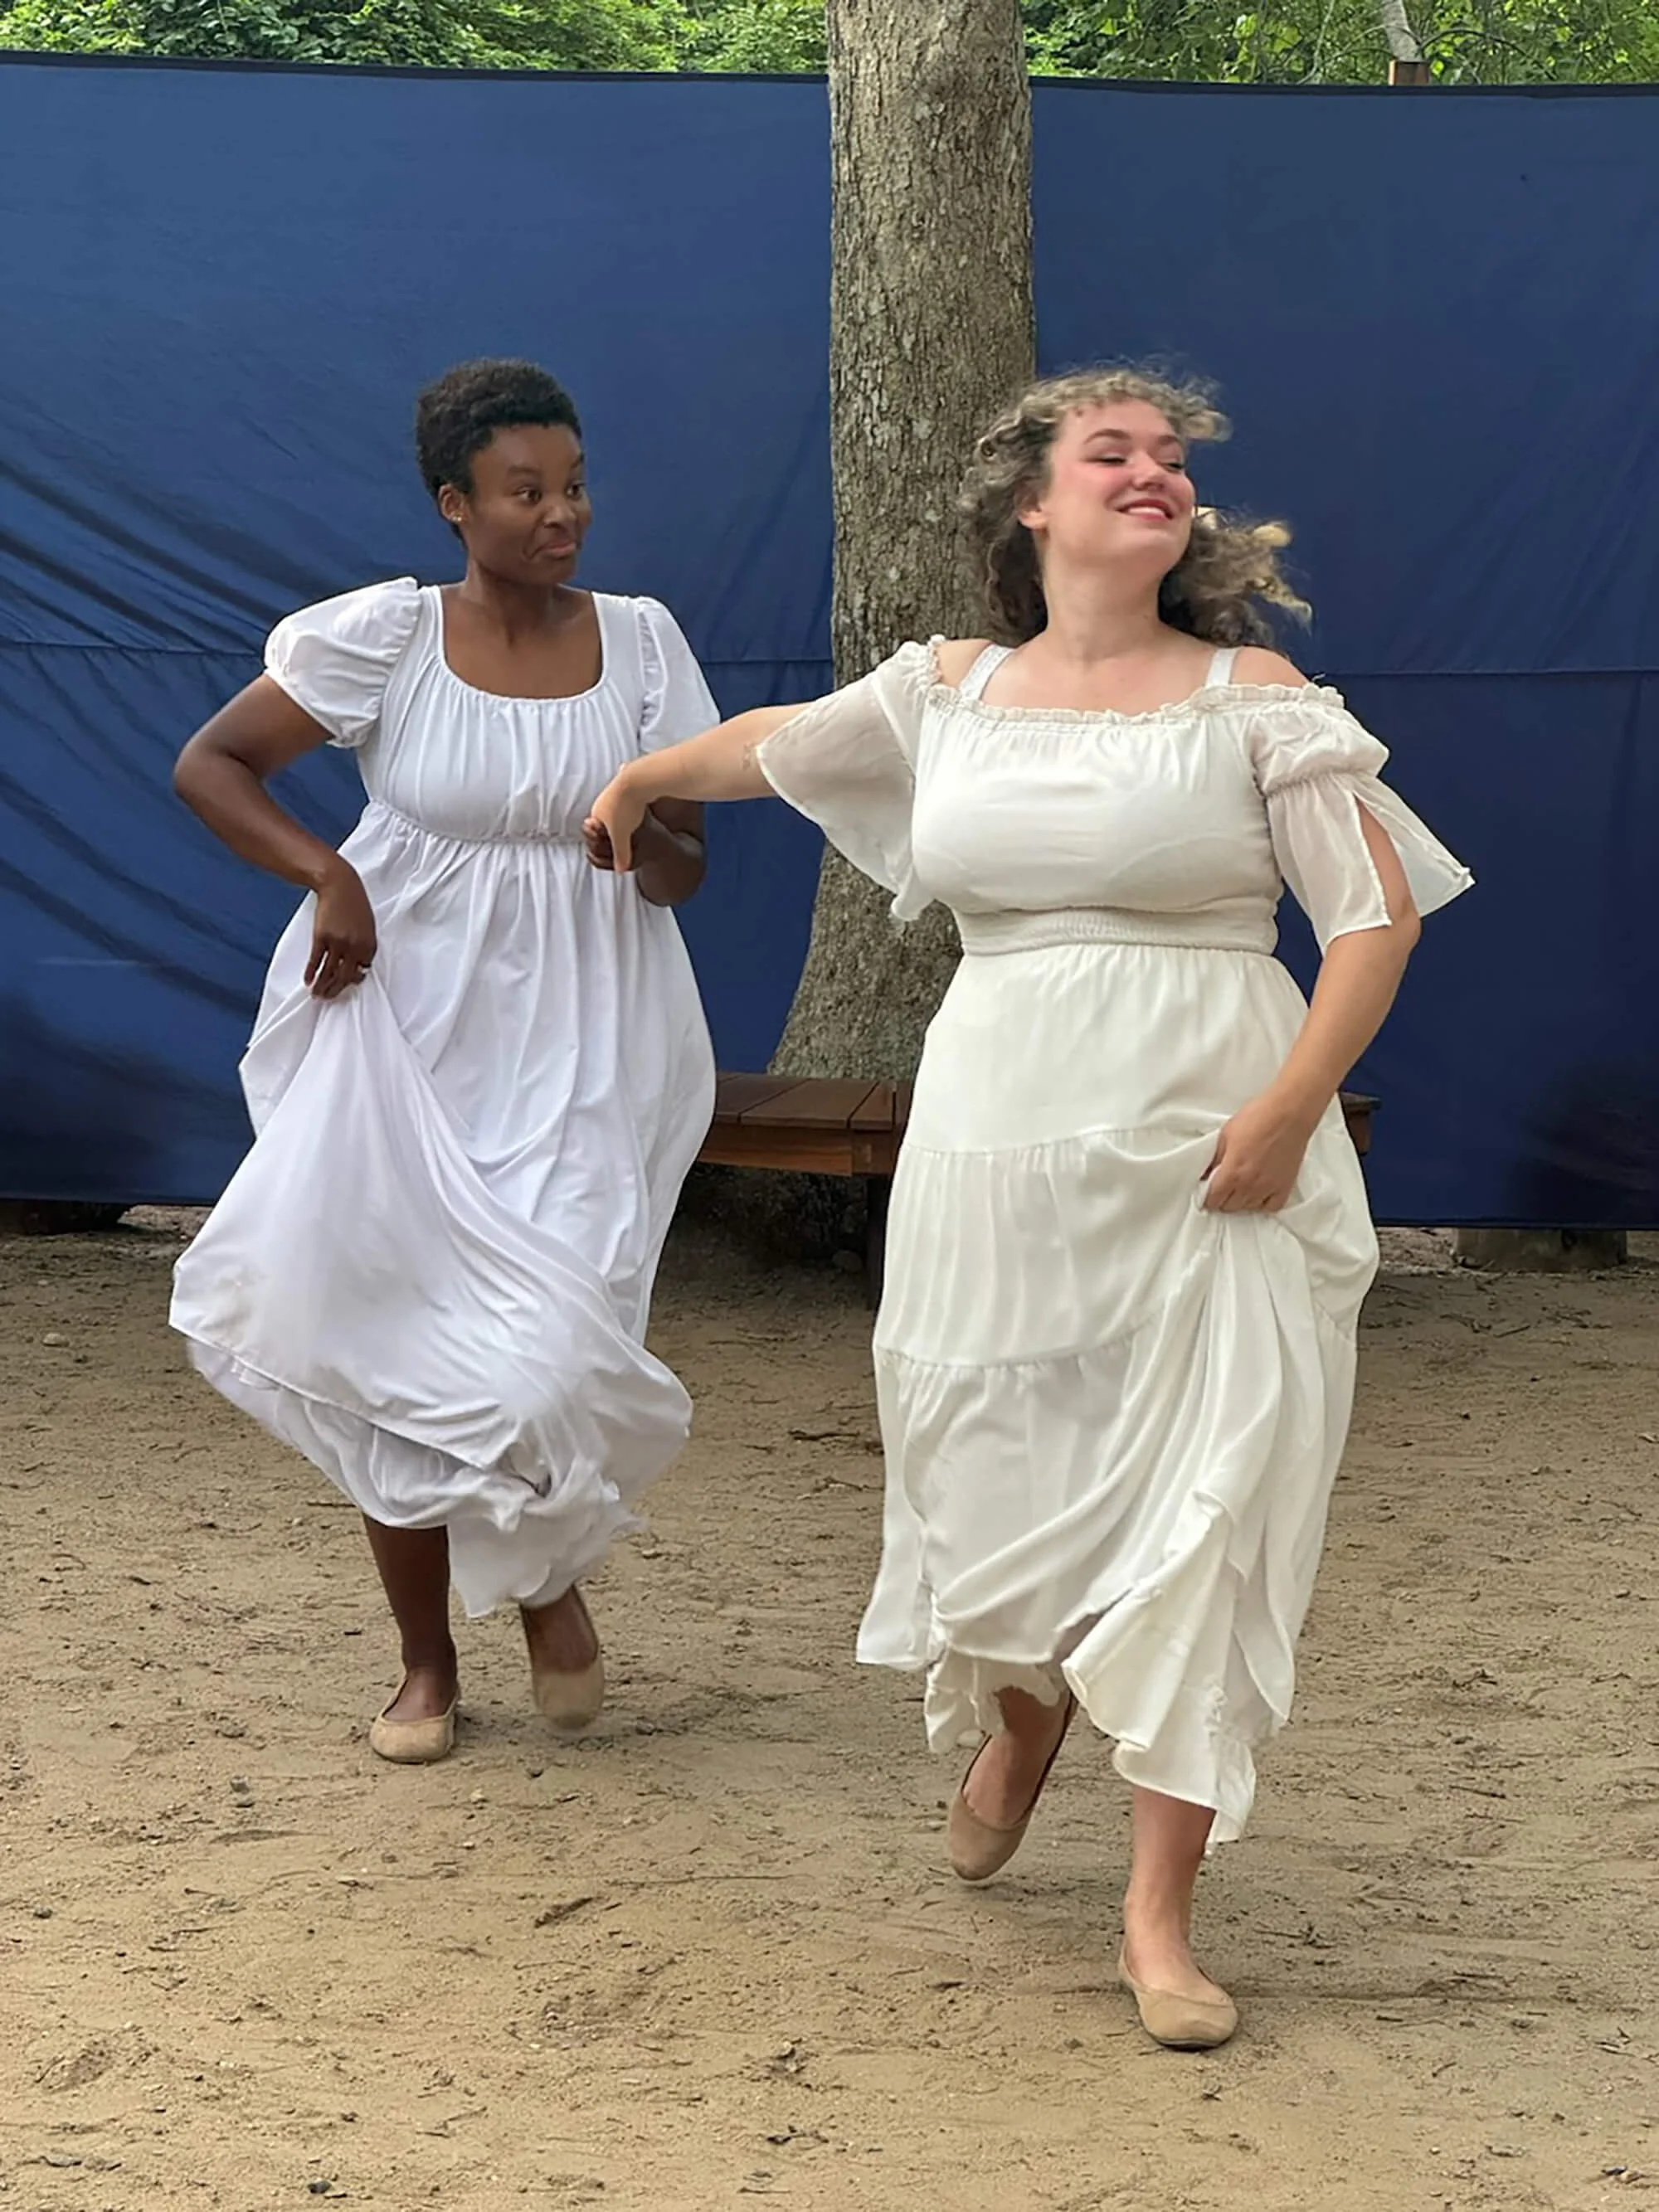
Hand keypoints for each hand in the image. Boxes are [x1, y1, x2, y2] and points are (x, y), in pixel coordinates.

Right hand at [306, 861, 376, 998]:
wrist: (339, 885)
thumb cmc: (354, 903)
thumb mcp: (367, 925)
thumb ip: (364, 944)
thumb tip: (358, 963)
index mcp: (369, 944)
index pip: (362, 971)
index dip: (353, 980)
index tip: (345, 985)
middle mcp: (355, 947)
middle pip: (345, 976)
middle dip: (335, 990)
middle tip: (327, 998)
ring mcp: (338, 943)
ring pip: (330, 972)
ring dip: (322, 986)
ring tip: (316, 995)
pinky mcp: (322, 937)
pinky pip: (316, 961)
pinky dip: (311, 972)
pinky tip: (308, 981)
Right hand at [584, 769, 649, 873]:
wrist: (637, 779)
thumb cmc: (625, 808)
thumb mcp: (622, 837)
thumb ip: (620, 854)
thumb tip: (620, 871)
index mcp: (596, 813)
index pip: (596, 831)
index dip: (606, 841)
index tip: (618, 846)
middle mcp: (602, 800)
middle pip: (607, 819)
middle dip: (615, 828)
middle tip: (629, 835)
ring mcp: (614, 790)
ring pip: (618, 807)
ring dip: (625, 815)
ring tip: (636, 822)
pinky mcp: (628, 783)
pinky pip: (629, 798)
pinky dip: (634, 805)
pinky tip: (643, 807)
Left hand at [1202, 1091, 1319, 1212]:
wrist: (1289, 1113)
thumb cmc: (1259, 1117)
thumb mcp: (1225, 1134)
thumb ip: (1214, 1158)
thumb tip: (1205, 1172)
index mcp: (1232, 1172)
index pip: (1213, 1200)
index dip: (1206, 1198)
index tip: (1206, 1193)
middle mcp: (1250, 1185)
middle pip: (1229, 1206)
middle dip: (1222, 1199)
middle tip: (1221, 1188)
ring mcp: (1269, 1187)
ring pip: (1248, 1208)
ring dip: (1240, 1201)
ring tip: (1239, 1188)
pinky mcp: (1285, 1186)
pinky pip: (1271, 1207)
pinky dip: (1263, 1203)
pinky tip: (1259, 1193)